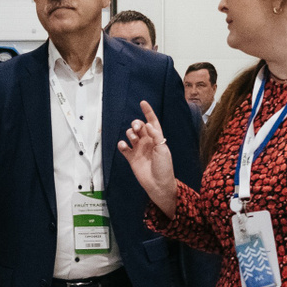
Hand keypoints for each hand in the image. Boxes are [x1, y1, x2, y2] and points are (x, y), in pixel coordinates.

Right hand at [116, 100, 178, 214]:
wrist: (158, 184)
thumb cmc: (164, 167)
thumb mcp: (163, 149)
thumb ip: (155, 136)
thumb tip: (147, 124)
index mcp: (157, 138)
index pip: (152, 122)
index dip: (148, 112)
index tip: (143, 102)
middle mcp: (147, 142)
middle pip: (139, 126)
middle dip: (136, 124)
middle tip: (136, 128)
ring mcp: (139, 149)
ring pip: (131, 135)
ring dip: (130, 133)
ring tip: (132, 138)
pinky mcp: (132, 158)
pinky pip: (124, 148)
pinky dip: (122, 144)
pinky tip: (124, 145)